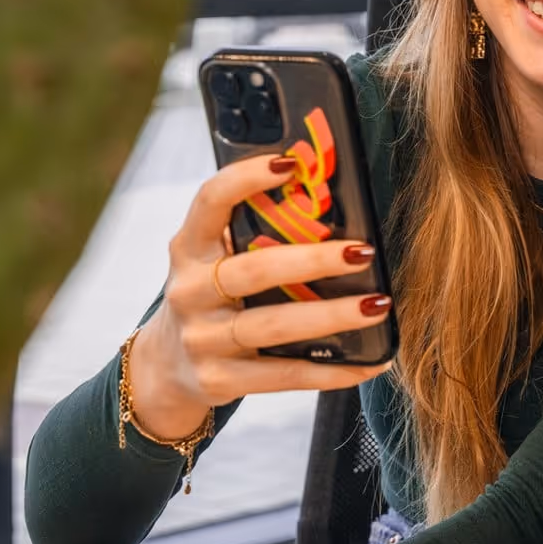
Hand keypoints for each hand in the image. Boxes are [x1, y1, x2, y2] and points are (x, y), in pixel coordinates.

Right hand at [126, 154, 394, 437]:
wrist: (165, 368)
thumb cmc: (212, 297)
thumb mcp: (214, 260)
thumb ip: (252, 233)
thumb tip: (329, 196)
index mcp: (189, 249)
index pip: (209, 202)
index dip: (245, 178)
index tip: (291, 163)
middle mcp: (189, 291)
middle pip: (254, 271)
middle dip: (314, 260)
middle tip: (363, 252)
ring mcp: (202, 339)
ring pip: (273, 326)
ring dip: (332, 316)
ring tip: (378, 305)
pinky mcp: (218, 380)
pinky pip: (283, 375)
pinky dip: (330, 372)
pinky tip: (369, 363)